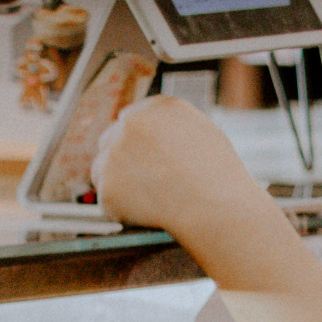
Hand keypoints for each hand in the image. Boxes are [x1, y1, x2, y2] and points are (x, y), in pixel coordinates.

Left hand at [90, 95, 271, 246]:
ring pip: (101, 169)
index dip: (134, 141)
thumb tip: (150, 134)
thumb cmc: (219, 177)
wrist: (218, 208)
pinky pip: (107, 200)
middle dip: (119, 159)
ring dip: (116, 184)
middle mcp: (132, 123)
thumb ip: (169, 128)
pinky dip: (121, 210)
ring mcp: (115, 153)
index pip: (129, 118)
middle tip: (139, 182)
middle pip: (109, 139)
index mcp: (157, 107)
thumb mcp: (201, 134)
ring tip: (152, 200)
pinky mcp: (107, 184)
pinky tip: (149, 213)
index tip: (140, 158)